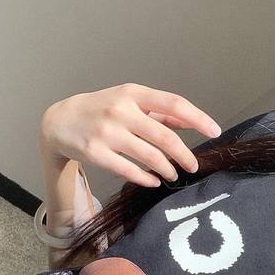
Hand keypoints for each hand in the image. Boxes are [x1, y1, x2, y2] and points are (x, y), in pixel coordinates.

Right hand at [38, 82, 221, 187]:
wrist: (60, 121)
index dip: (197, 118)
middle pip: (164, 136)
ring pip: (149, 156)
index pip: (174, 104)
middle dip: (184, 154)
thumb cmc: (100, 109)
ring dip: (166, 169)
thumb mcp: (128, 101)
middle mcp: (121, 110)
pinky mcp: (96, 153)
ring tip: (172, 175)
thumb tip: (188, 122)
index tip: (214, 131)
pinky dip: (146, 178)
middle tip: (193, 166)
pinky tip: (153, 181)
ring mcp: (107, 133)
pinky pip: (129, 170)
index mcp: (133, 93)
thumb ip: (158, 111)